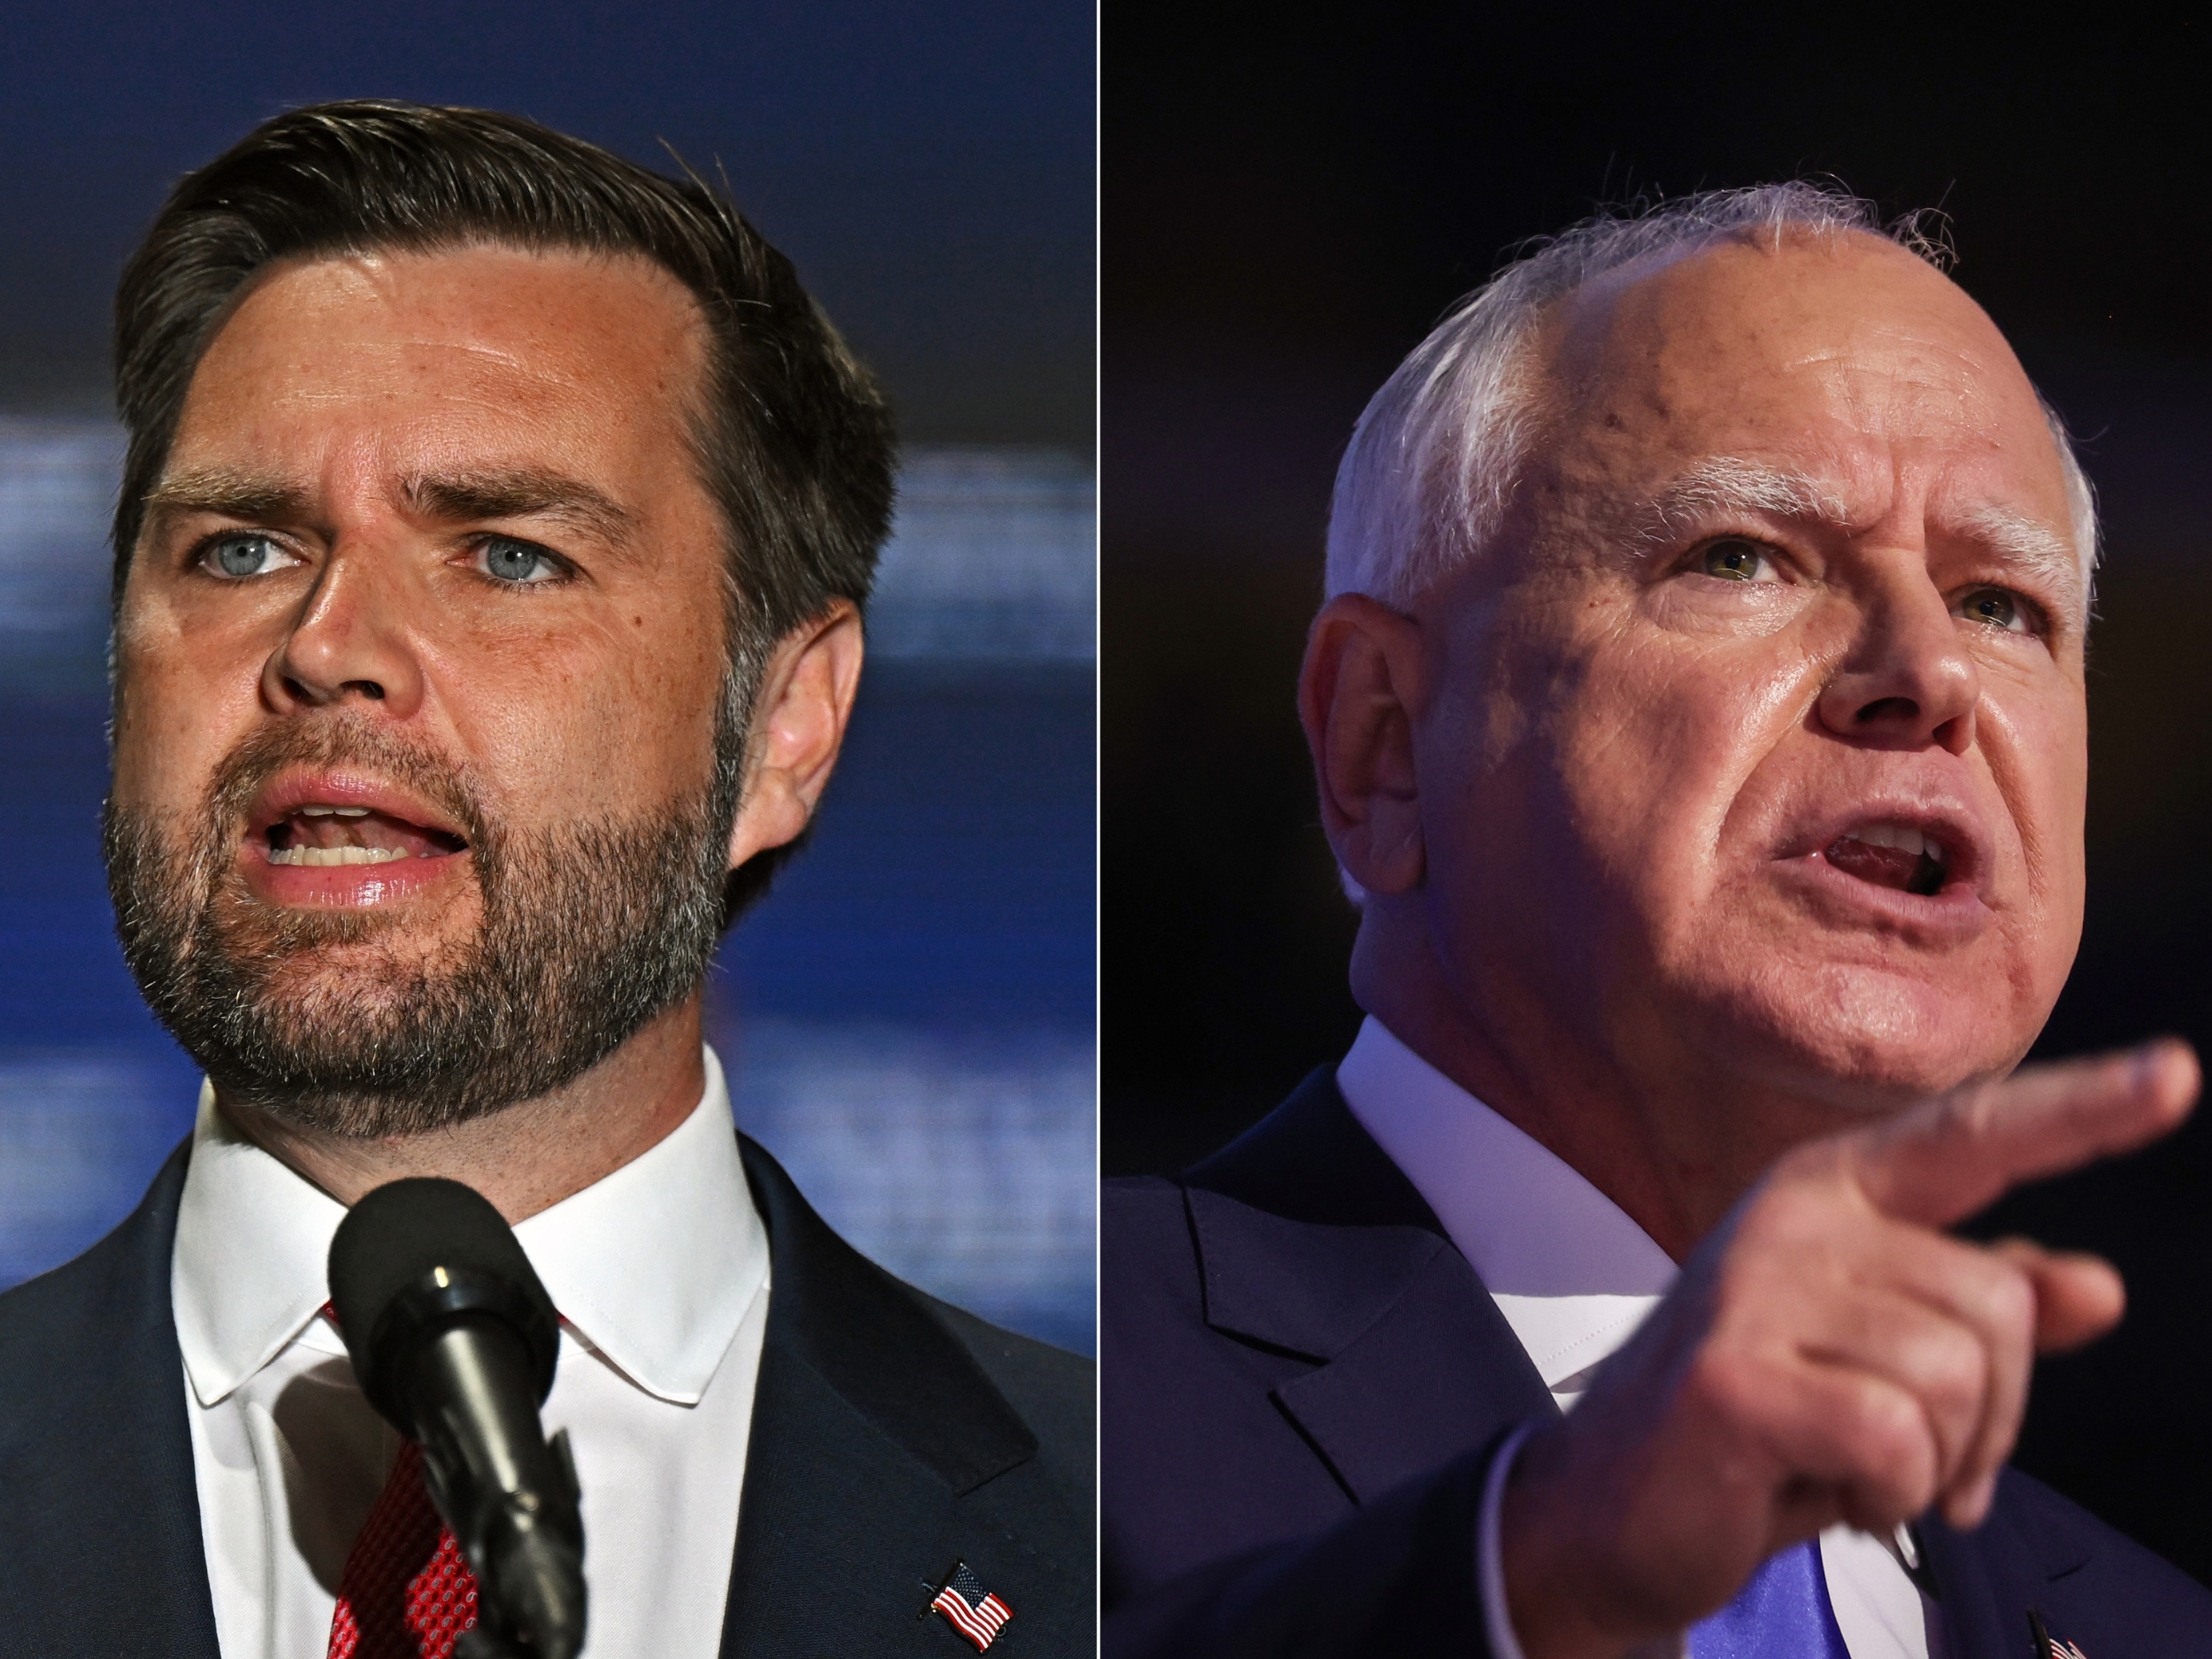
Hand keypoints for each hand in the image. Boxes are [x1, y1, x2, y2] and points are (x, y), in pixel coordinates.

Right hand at [1499, 1040, 2199, 1658]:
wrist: (1614, 1506)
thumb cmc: (1765, 1419)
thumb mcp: (1883, 1355)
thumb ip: (1984, 1310)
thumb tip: (2100, 1288)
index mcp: (1832, 1193)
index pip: (1974, 1138)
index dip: (2082, 1111)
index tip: (2178, 1075)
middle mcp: (1793, 1217)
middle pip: (1994, 1304)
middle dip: (1987, 1415)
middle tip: (1905, 1453)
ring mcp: (1754, 1287)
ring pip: (1955, 1377)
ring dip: (1931, 1460)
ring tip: (1847, 1462)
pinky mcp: (1733, 1374)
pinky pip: (1898, 1437)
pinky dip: (1886, 1491)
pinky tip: (1814, 1484)